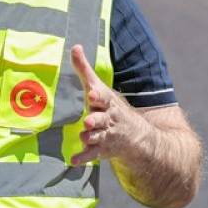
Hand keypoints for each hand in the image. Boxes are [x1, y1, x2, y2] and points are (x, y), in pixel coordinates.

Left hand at [70, 45, 143, 165]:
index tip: (91, 94)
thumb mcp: (99, 88)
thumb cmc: (110, 107)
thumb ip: (84, 70)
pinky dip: (83, 158)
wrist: (135, 136)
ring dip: (90, 138)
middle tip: (88, 121)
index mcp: (107, 102)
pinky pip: (92, 155)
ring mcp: (106, 135)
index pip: (103, 97)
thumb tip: (75, 47)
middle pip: (101, 119)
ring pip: (98, 137)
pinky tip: (73, 161)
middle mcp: (108, 119)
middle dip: (95, 119)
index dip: (97, 96)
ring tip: (84, 137)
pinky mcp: (102, 149)